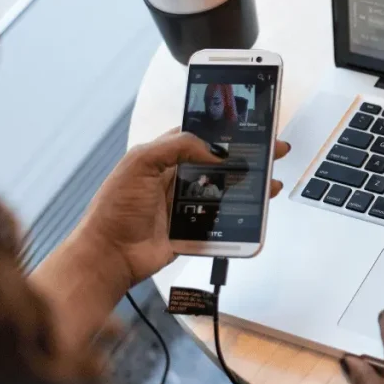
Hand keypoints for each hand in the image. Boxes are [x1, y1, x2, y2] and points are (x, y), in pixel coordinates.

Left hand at [78, 129, 290, 286]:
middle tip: (274, 151)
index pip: (200, 137)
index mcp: (163, 157)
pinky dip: (243, 213)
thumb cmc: (115, 209)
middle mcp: (177, 178)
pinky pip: (224, 217)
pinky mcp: (194, 227)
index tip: (251, 127)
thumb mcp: (139, 164)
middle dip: (248, 156)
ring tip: (271, 181)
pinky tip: (258, 206)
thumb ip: (176, 147)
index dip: (225, 132)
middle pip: (221, 162)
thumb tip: (214, 150)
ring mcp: (187, 203)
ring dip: (250, 184)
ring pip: (227, 189)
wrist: (109, 256)